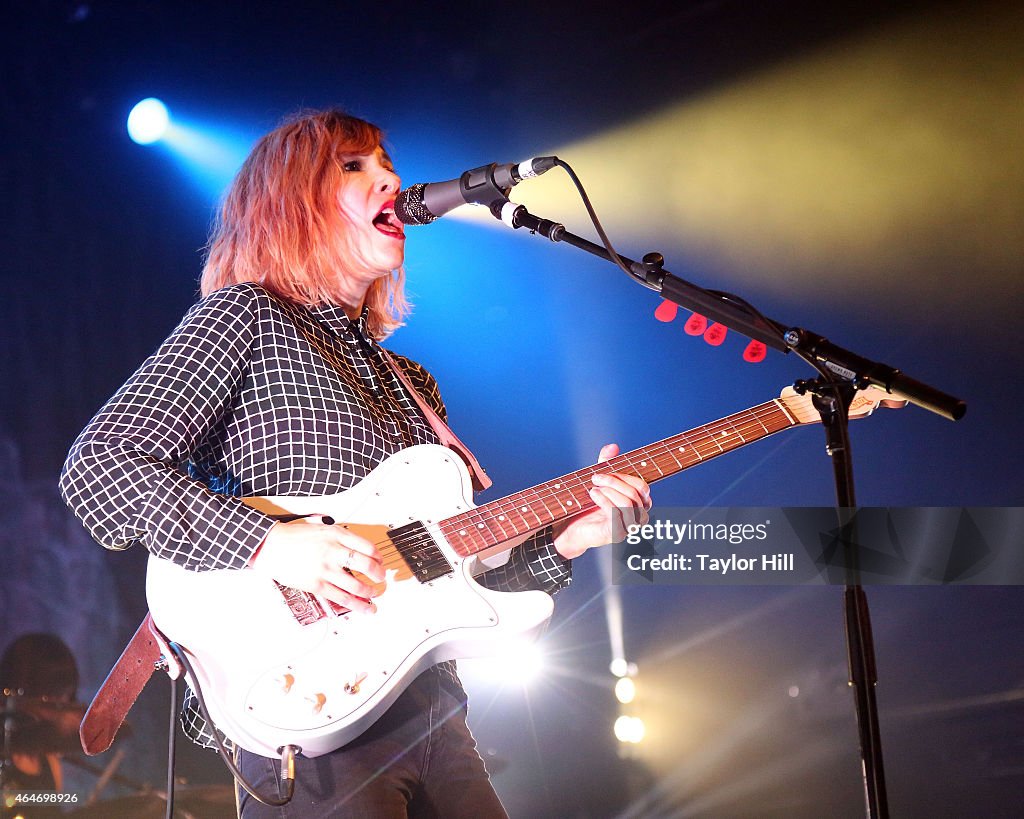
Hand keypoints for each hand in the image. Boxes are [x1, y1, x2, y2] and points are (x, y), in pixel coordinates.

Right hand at [249, 519, 384, 612]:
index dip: (378, 556)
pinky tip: (364, 607)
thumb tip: (355, 546)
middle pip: (366, 565)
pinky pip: (341, 597)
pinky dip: (356, 604)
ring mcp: (325, 569)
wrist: (269, 545)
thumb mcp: (319, 526)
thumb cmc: (291, 536)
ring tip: (373, 593)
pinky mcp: (316, 584)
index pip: (367, 546)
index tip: (380, 561)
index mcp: (335, 534)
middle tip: (381, 578)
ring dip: (370, 591)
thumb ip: (338, 535)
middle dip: (378, 574)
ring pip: (357, 585)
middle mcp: (333, 551)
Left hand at [552, 444, 651, 558]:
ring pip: (628, 503)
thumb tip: (613, 446)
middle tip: (595, 477)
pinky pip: (617, 514)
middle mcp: (637, 517)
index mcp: (638, 504)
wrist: (571, 527)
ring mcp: (628, 527)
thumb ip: (606, 463)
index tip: (607, 470)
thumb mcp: (598, 480)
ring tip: (593, 487)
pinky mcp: (617, 534)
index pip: (642, 487)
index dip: (625, 476)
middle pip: (635, 493)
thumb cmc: (587, 505)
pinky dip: (604, 500)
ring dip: (609, 491)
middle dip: (614, 481)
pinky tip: (593, 494)